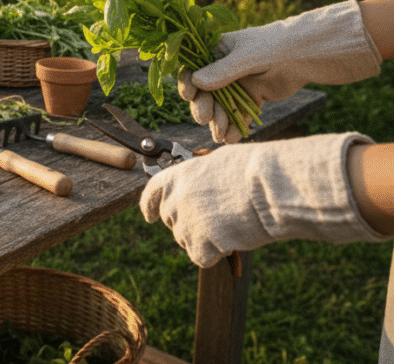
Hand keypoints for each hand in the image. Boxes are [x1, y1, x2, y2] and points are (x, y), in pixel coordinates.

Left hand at [140, 133, 386, 267]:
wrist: (271, 186)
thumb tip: (201, 188)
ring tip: (230, 226)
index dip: (150, 205)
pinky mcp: (201, 245)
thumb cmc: (254, 170)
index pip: (152, 193)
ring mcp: (187, 223)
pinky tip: (232, 241)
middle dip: (187, 223)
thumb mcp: (219, 164)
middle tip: (214, 221)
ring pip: (185, 240)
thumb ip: (202, 179)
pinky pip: (201, 257)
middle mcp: (176, 199)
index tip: (150, 216)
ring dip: (203, 239)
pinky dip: (215, 255)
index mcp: (179, 176)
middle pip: (171, 220)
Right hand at [178, 0, 381, 142]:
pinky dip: (235, 127)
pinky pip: (239, 114)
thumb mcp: (248, 56)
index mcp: (216, 51)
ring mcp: (237, 84)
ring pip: (221, 106)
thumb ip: (223, 70)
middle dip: (204, 107)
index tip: (189, 95)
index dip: (187, 82)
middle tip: (206, 119)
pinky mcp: (252, 97)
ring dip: (219, 121)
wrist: (310, 54)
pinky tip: (232, 138)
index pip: (193, 68)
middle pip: (205, 92)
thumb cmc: (277, 45)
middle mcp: (222, 68)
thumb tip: (196, 83)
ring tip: (221, 134)